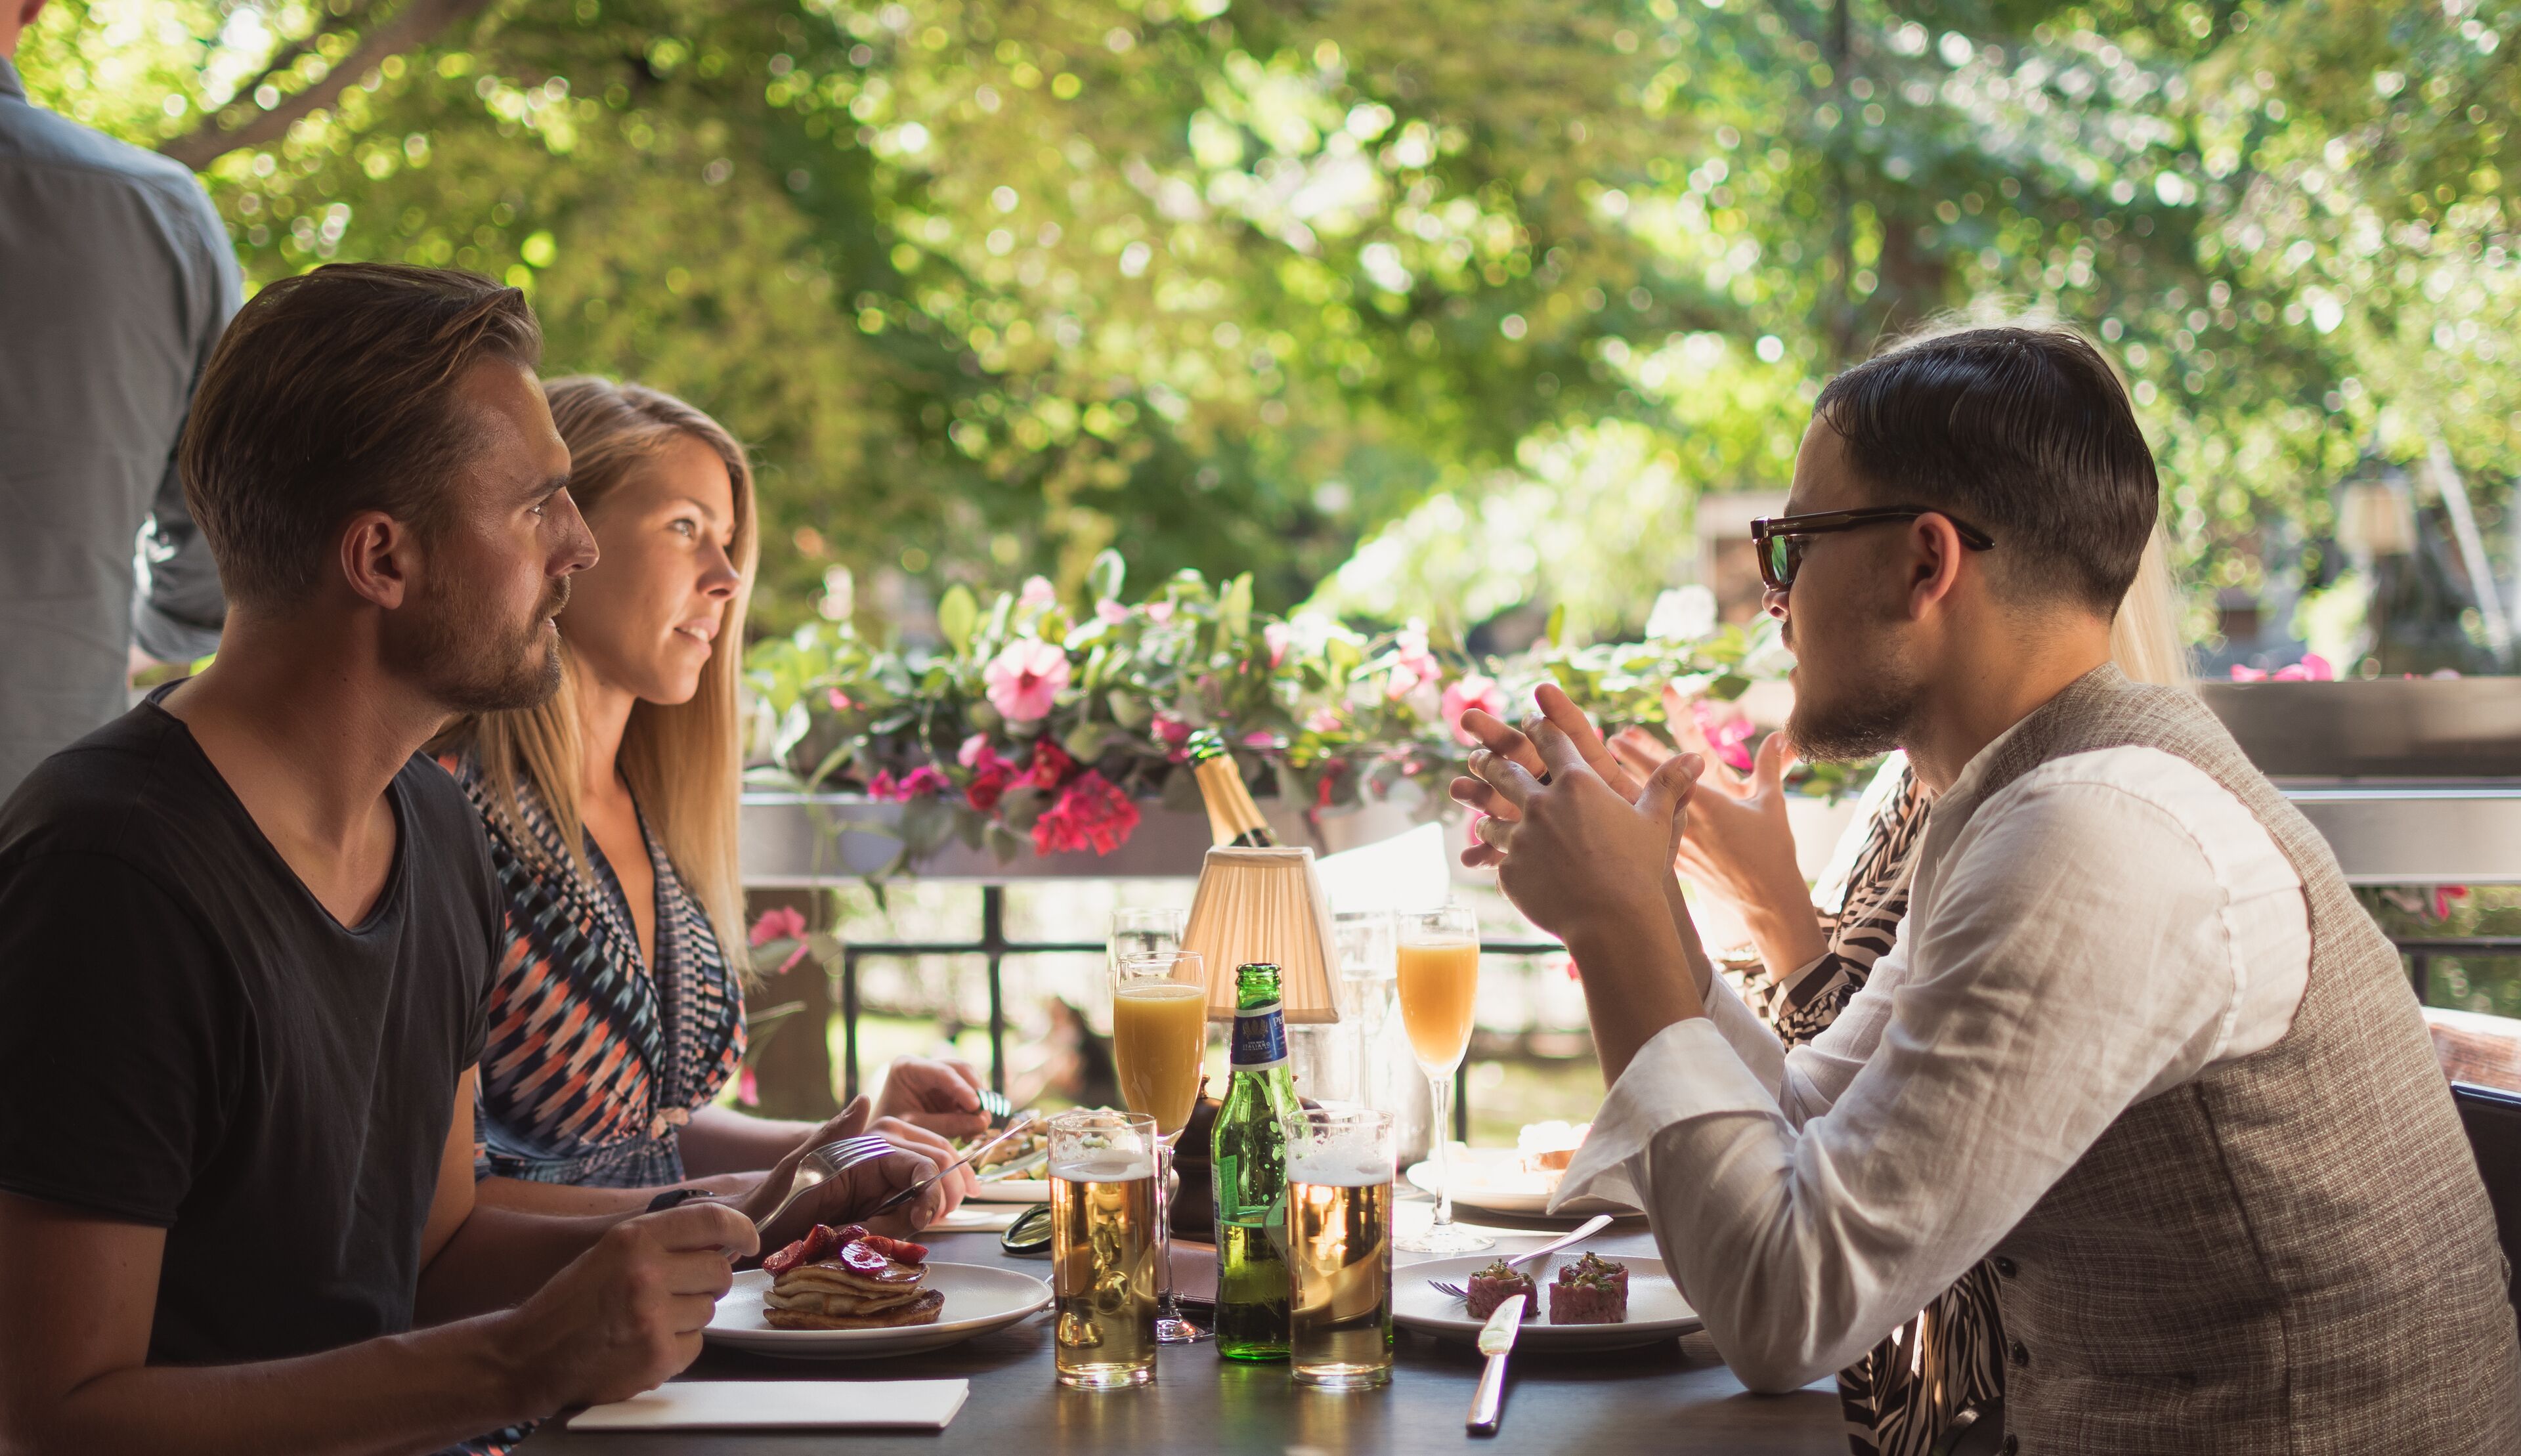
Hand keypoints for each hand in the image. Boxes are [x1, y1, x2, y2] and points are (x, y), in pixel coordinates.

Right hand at [493, 1200, 754, 1411]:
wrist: (531, 1354)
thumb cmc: (573, 1302)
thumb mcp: (611, 1251)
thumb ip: (664, 1240)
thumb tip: (724, 1240)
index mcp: (634, 1239)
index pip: (711, 1221)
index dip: (740, 1229)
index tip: (749, 1240)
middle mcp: (646, 1274)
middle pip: (718, 1272)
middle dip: (705, 1282)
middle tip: (675, 1291)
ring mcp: (653, 1318)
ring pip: (708, 1311)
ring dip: (687, 1316)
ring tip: (646, 1319)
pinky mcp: (657, 1357)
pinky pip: (695, 1345)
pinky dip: (677, 1347)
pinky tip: (643, 1343)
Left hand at [742, 1098, 973, 1246]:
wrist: (755, 1233)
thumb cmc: (772, 1202)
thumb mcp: (798, 1166)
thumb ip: (833, 1133)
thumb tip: (865, 1099)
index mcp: (869, 1147)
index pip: (921, 1162)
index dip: (932, 1189)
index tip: (922, 1219)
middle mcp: (883, 1161)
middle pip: (936, 1175)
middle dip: (936, 1202)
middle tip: (916, 1228)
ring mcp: (884, 1187)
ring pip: (928, 1198)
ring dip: (921, 1219)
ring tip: (888, 1235)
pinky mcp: (881, 1211)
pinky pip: (911, 1218)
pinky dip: (908, 1230)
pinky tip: (890, 1239)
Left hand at [872, 1055, 990, 1138]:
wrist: (882, 1140)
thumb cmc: (889, 1132)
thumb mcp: (915, 1128)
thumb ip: (946, 1124)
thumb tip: (982, 1123)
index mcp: (907, 1067)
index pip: (941, 1072)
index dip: (962, 1088)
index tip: (976, 1106)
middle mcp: (925, 1067)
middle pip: (961, 1069)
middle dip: (975, 1092)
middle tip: (983, 1118)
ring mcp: (938, 1078)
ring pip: (969, 1081)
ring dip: (978, 1104)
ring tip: (977, 1128)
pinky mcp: (948, 1092)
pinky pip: (969, 1097)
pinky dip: (973, 1113)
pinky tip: (972, 1130)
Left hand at [1453, 715, 1697, 942]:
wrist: (1612, 921)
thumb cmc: (1638, 868)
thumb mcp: (1656, 822)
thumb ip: (1669, 785)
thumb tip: (1696, 756)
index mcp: (1577, 783)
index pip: (1552, 741)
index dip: (1541, 726)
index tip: (1531, 718)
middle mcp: (1541, 803)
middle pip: (1506, 771)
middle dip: (1490, 760)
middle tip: (1479, 756)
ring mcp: (1521, 837)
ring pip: (1491, 816)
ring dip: (1484, 811)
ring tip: (1479, 812)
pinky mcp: (1509, 869)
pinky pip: (1496, 858)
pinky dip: (1493, 858)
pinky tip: (1490, 861)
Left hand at [1615, 721, 1813, 928]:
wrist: (1767, 902)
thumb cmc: (1772, 853)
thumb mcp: (1770, 805)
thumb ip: (1770, 766)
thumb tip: (1780, 737)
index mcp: (1703, 804)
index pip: (1661, 774)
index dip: (1637, 754)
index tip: (1616, 739)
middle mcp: (1683, 826)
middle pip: (1642, 796)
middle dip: (1620, 774)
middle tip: (1602, 758)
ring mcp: (1676, 850)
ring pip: (1640, 824)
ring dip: (1621, 806)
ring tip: (1599, 795)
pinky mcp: (1676, 870)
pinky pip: (1646, 848)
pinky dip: (1631, 837)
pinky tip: (1615, 835)